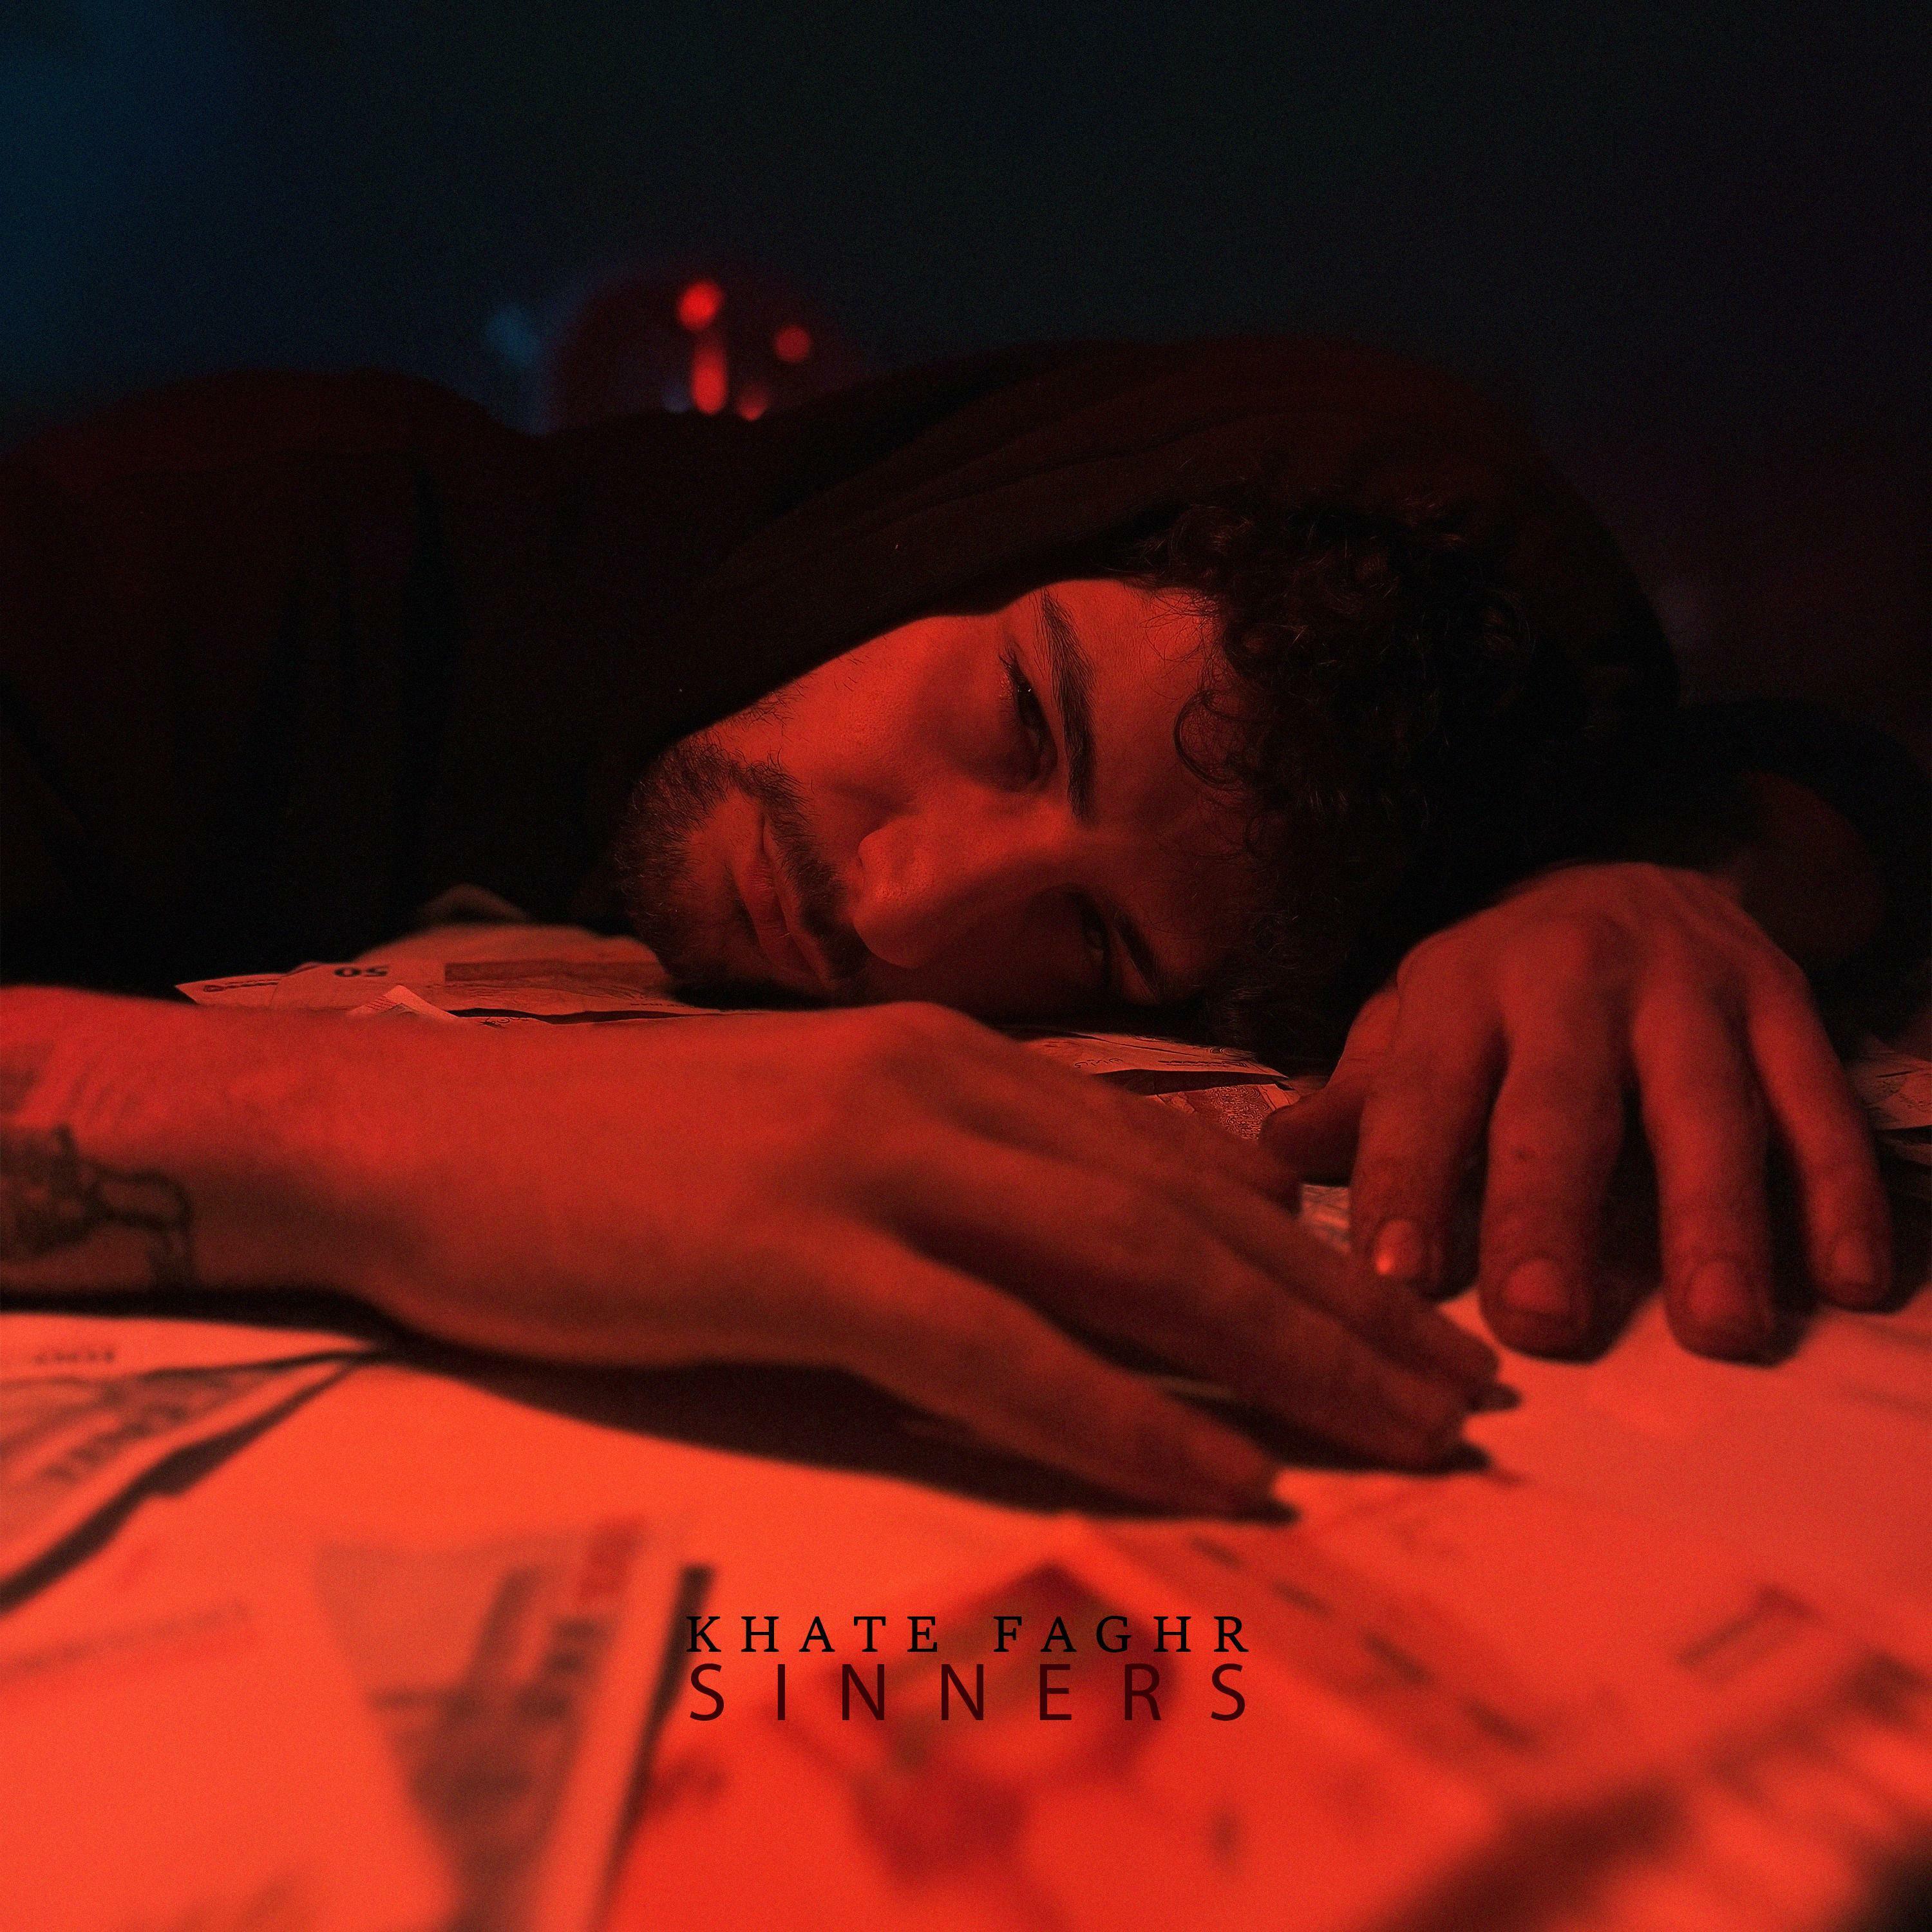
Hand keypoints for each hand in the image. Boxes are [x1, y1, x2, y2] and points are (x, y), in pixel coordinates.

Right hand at [347, 1003, 1497, 1509]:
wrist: (430, 1133)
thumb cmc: (618, 1151)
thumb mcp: (819, 1140)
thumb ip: (953, 1179)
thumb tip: (1085, 1251)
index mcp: (946, 1060)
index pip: (1170, 1158)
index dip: (1303, 1243)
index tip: (1405, 1319)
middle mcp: (936, 1089)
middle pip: (1185, 1207)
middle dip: (1342, 1306)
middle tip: (1467, 1391)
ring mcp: (868, 1163)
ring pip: (1125, 1264)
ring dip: (1282, 1357)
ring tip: (1407, 1436)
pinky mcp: (794, 1253)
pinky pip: (996, 1349)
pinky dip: (1125, 1413)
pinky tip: (1227, 1474)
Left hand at [1263, 863, 1892, 1358]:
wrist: (1629, 876)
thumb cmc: (1502, 986)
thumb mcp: (1417, 1020)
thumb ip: (1361, 1094)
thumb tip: (1271, 1157)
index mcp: (1463, 986)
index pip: (1423, 1095)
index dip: (1408, 1182)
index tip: (1399, 1281)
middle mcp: (1573, 978)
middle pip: (1561, 1104)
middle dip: (1550, 1213)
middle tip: (1544, 1321)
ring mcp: (1690, 990)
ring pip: (1705, 1106)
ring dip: (1713, 1218)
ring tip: (1719, 1329)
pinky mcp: (1785, 1004)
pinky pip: (1818, 1101)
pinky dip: (1839, 1189)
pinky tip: (1844, 1281)